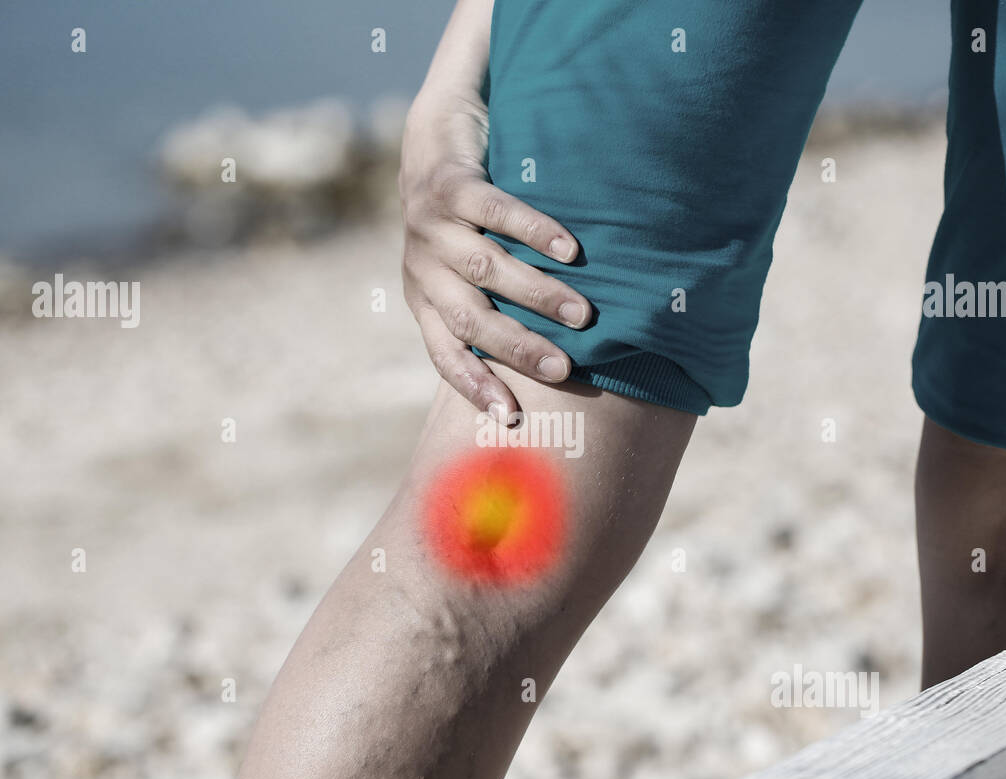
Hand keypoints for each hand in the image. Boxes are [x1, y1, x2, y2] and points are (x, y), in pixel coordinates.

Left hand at [399, 88, 591, 419]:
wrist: (435, 133)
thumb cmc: (465, 217)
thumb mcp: (463, 268)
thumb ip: (491, 306)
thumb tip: (549, 366)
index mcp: (426, 298)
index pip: (446, 353)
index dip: (475, 386)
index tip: (510, 417)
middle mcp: (424, 268)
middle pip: (471, 319)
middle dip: (517, 348)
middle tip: (563, 370)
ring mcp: (432, 226)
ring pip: (486, 270)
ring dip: (536, 295)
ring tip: (582, 314)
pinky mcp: (449, 185)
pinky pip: (495, 212)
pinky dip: (534, 232)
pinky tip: (570, 249)